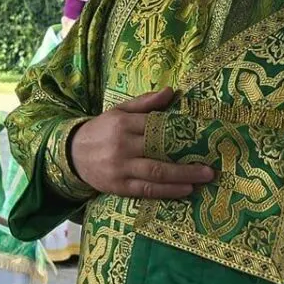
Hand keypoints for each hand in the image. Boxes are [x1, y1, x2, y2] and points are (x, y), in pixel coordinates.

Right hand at [67, 88, 213, 198]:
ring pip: (155, 173)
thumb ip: (145, 104)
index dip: (180, 132)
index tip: (203, 137)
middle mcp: (122, 145)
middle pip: (159, 152)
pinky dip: (167, 191)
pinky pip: (146, 190)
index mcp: (123, 123)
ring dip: (181, 177)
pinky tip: (184, 190)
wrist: (72, 154)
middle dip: (186, 160)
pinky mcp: (118, 186)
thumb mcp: (119, 111)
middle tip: (210, 167)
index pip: (156, 126)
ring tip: (202, 179)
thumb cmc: (101, 130)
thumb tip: (171, 92)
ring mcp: (120, 167)